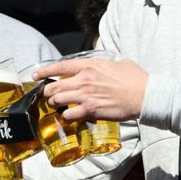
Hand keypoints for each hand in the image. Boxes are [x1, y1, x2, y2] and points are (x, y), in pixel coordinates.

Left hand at [33, 57, 147, 123]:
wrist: (144, 94)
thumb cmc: (135, 78)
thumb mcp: (117, 63)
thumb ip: (104, 64)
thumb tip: (103, 66)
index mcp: (89, 65)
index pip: (59, 67)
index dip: (44, 72)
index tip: (36, 76)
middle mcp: (84, 79)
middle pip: (54, 86)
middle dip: (48, 92)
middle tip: (49, 96)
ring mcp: (85, 95)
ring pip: (57, 101)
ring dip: (56, 104)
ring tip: (59, 106)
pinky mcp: (91, 110)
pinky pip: (69, 115)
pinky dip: (67, 116)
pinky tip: (71, 116)